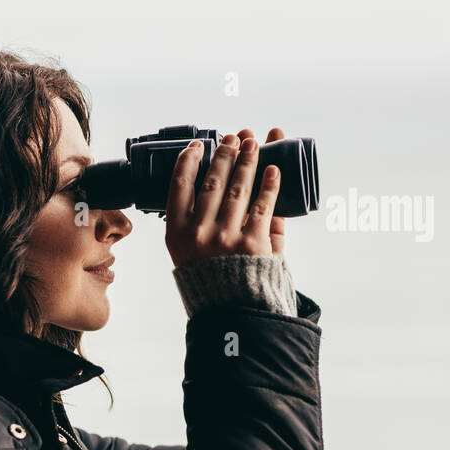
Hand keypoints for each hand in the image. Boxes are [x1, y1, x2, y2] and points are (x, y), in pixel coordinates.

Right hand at [164, 127, 285, 267]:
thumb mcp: (186, 253)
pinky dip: (270, 185)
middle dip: (225, 154)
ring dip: (247, 161)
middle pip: (212, 181)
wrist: (230, 311)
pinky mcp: (253, 243)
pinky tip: (273, 170)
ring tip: (254, 144)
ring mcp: (226, 237)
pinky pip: (264, 206)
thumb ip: (193, 222)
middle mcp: (198, 233)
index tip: (197, 145)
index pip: (179, 185)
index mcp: (177, 233)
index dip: (188, 160)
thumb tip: (213, 185)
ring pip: (238, 189)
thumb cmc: (208, 279)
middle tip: (233, 137)